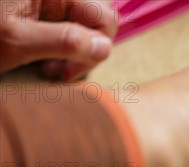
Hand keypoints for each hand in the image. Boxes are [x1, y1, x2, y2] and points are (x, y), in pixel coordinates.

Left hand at [0, 0, 117, 80]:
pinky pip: (68, 32)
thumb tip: (104, 48)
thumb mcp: (17, 40)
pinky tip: (42, 59)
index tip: (68, 72)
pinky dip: (60, 50)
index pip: (104, 19)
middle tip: (56, 72)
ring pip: (85, 31)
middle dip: (83, 52)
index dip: (95, 48)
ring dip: (72, 55)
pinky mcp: (41, 12)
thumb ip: (65, 41)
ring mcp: (49, 2)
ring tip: (48, 67)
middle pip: (97, 25)